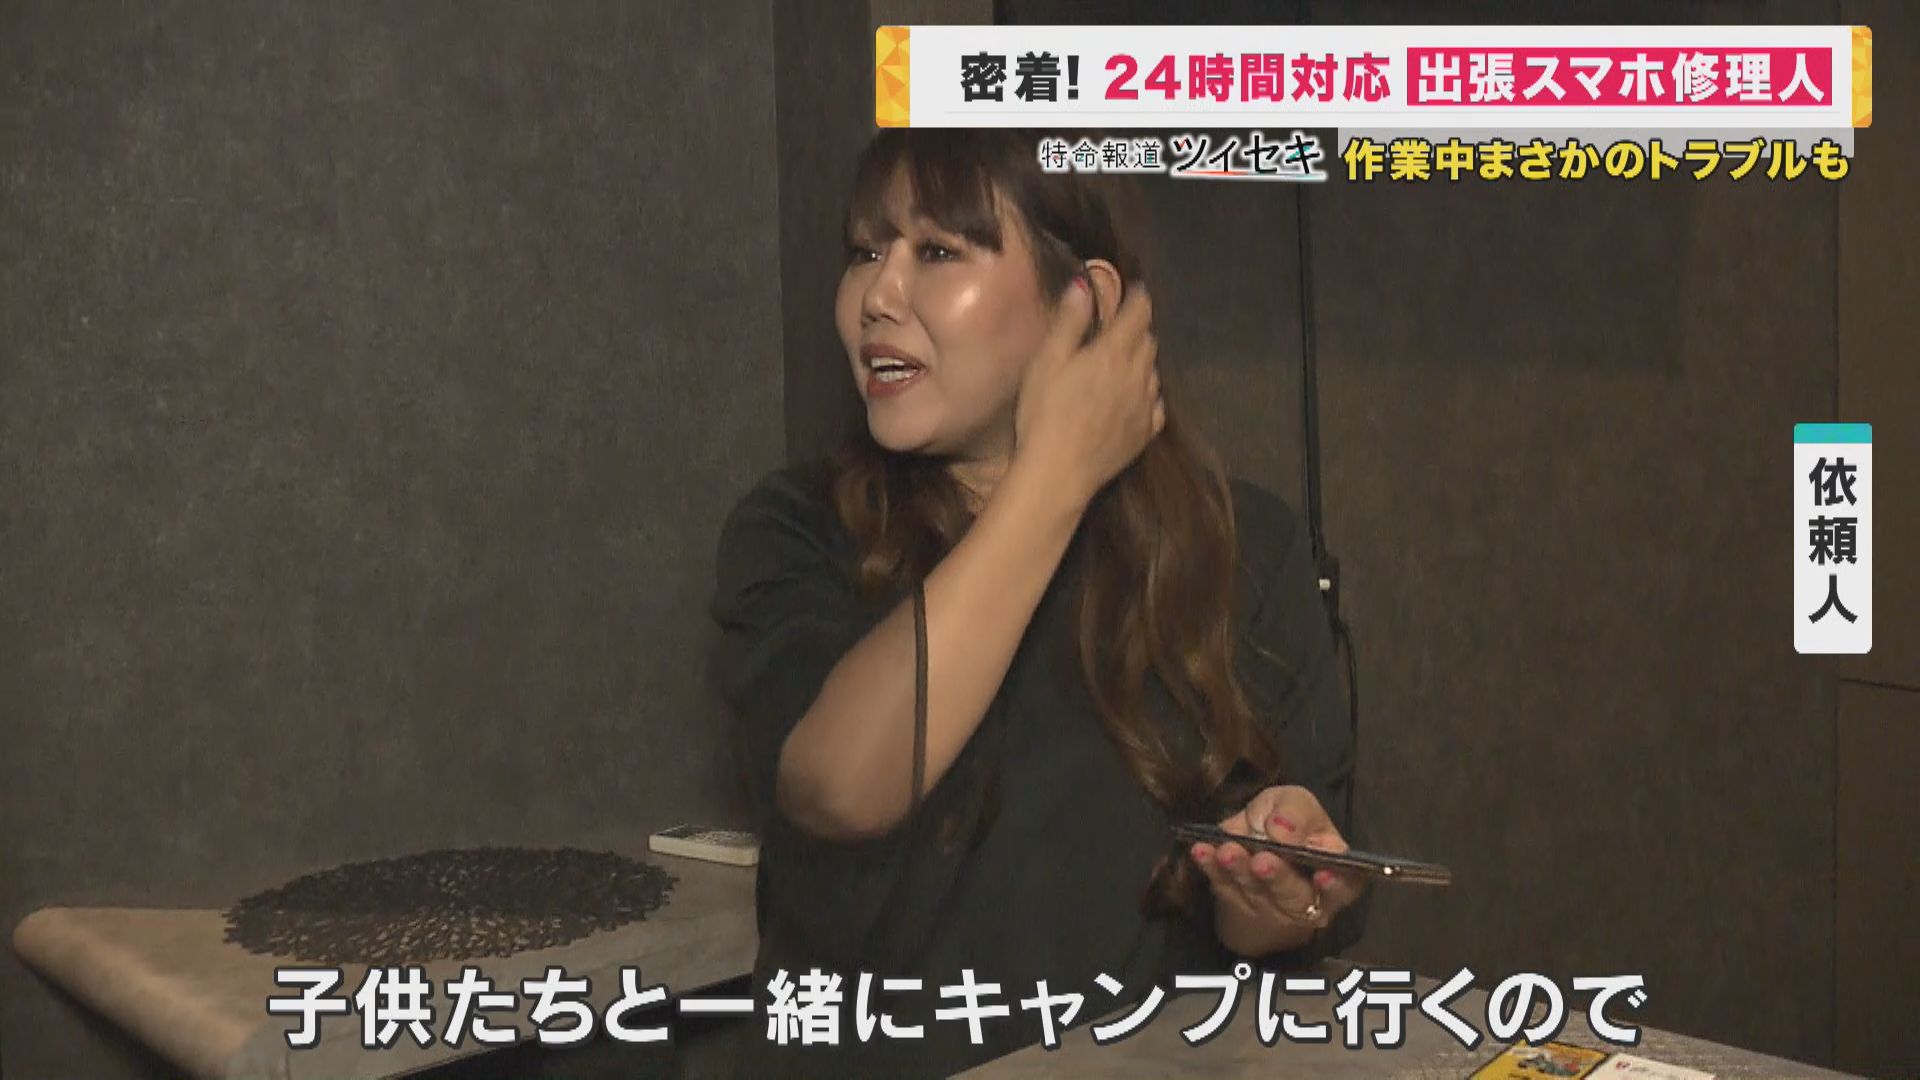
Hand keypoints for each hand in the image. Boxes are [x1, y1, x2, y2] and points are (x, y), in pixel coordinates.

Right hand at [1011, 275, 1163, 508]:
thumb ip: (1069, 322)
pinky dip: (1149, 393)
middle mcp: (1138, 375)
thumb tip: (1085, 285)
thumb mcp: (1047, 361)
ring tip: (1127, 360)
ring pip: (1154, 371)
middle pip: (1148, 341)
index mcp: (1114, 352)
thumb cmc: (1045, 413)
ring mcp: (1145, 406)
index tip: (1136, 290)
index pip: (1138, 314)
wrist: (1059, 472)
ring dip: (1144, 360)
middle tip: (1124, 326)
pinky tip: (1138, 397)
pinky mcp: (1145, 434)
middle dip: (1139, 328)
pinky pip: (1157, 405)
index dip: (1138, 298)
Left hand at [1188, 785, 1365, 954]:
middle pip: (1296, 896)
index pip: (1346, 884)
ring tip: (1227, 852)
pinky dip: (1211, 870)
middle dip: (1279, 877)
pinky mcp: (1236, 906)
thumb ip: (1294, 811)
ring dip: (1240, 872)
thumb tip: (1283, 828)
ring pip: (1257, 895)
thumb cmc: (1284, 821)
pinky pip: (1223, 889)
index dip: (1337, 883)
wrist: (1253, 846)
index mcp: (1334, 869)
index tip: (1322, 874)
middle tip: (1262, 861)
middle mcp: (1308, 899)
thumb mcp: (1293, 803)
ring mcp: (1270, 909)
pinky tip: (1201, 851)